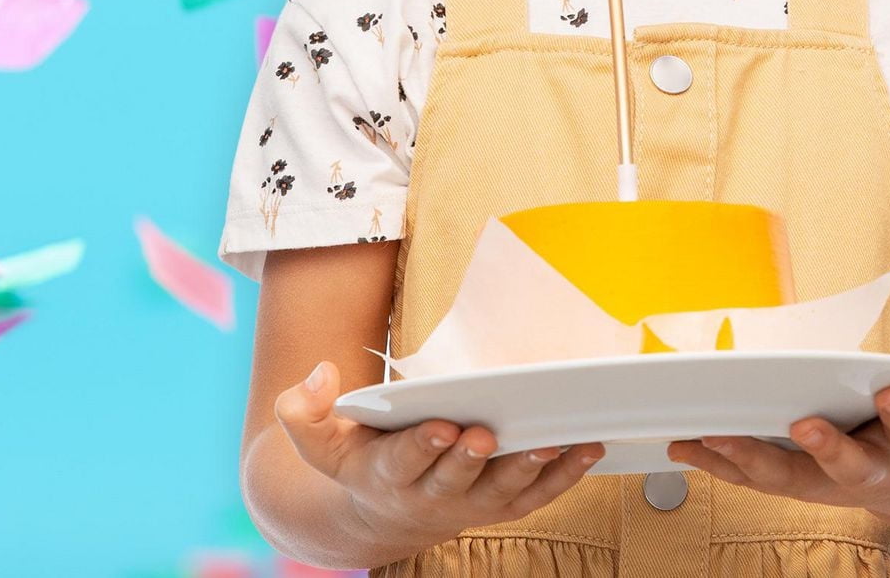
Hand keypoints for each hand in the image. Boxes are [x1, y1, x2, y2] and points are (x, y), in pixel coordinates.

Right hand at [275, 359, 606, 552]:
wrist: (379, 515)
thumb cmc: (356, 458)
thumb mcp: (315, 438)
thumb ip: (303, 409)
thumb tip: (321, 373)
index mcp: (384, 474)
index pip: (403, 462)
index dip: (422, 446)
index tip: (440, 426)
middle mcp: (429, 497)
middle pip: (453, 481)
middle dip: (471, 460)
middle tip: (487, 435)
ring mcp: (467, 505)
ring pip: (500, 493)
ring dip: (526, 469)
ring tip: (550, 440)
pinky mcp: (497, 505)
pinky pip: (534, 496)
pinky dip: (563, 475)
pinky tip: (586, 447)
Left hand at [667, 315, 889, 518]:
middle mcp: (881, 470)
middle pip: (853, 469)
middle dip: (829, 449)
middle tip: (803, 424)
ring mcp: (837, 481)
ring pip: (794, 480)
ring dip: (753, 461)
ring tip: (713, 435)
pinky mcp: (803, 482)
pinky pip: (758, 478)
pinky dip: (721, 464)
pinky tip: (684, 445)